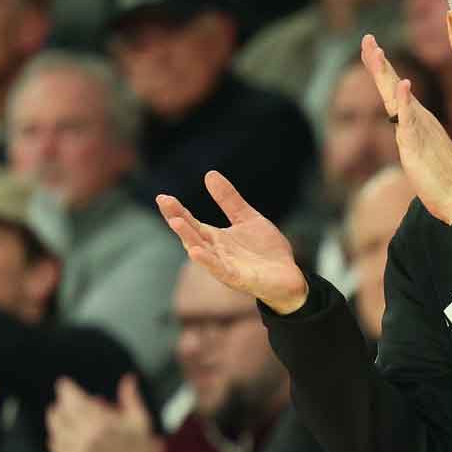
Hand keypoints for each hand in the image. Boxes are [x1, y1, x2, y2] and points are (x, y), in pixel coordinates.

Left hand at [46, 375, 162, 451]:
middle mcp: (87, 435)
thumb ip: (130, 397)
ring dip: (55, 419)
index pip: (75, 400)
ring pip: (56, 430)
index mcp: (102, 421)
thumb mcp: (140, 418)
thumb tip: (128, 378)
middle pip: (62, 413)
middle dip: (61, 402)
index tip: (64, 383)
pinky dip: (54, 440)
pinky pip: (57, 450)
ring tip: (56, 412)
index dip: (66, 389)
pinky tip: (57, 436)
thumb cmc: (141, 446)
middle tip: (64, 397)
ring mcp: (80, 450)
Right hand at [157, 170, 308, 313]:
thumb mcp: (247, 218)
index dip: (177, 210)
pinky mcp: (238, 278)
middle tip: (164, 201)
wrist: (289, 276)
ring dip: (188, 237)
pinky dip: (207, 261)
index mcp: (216, 238)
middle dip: (177, 218)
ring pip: (201, 252)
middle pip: (191, 234)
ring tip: (175, 222)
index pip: (191, 223)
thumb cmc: (266, 250)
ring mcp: (225, 266)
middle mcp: (216, 252)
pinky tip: (195, 251)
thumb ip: (229, 200)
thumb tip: (209, 173)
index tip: (162, 196)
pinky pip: (220, 269)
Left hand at [361, 35, 451, 224]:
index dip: (383, 71)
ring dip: (387, 73)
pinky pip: (410, 120)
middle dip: (378, 62)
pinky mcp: (419, 144)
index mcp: (418, 122)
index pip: (396, 92)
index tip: (372, 50)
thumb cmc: (444, 181)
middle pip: (394, 86)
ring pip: (398, 96)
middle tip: (368, 39)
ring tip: (375, 51)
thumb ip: (415, 141)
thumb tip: (409, 136)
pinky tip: (403, 85)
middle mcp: (419, 120)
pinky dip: (405, 101)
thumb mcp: (422, 155)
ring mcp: (419, 130)